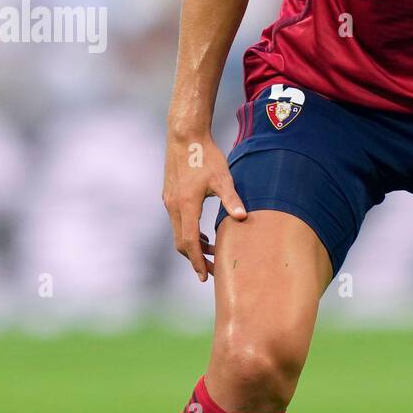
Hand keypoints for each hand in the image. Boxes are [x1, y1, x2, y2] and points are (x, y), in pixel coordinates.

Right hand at [162, 132, 245, 280]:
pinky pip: (178, 223)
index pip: (189, 241)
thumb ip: (232, 199)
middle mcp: (173, 206)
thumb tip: (243, 218)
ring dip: (193, 246)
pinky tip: (203, 235)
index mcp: (186, 205)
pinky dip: (189, 233)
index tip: (205, 276)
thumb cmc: (206, 156)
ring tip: (213, 254)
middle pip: (182, 242)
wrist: (185, 136)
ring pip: (179, 233)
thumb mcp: (222, 178)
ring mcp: (169, 202)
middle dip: (196, 259)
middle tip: (212, 272)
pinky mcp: (170, 196)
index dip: (197, 261)